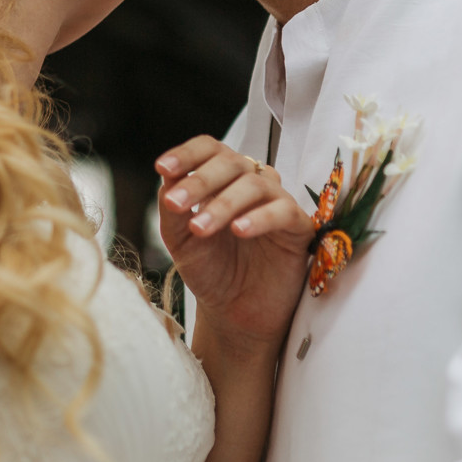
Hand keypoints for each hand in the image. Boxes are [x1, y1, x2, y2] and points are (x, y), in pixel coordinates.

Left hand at [157, 137, 314, 346]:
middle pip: (230, 162)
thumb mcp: (180, 239)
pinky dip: (260, 217)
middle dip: (199, 182)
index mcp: (222, 179)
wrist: (233, 312)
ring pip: (254, 184)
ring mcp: (276, 202)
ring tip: (200, 228)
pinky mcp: (298, 227)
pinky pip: (284, 211)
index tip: (162, 168)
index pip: (209, 149)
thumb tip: (168, 177)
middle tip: (175, 205)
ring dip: (223, 204)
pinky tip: (238, 229)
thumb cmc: (210, 269)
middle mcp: (251, 183)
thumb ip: (173, 208)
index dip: (186, 153)